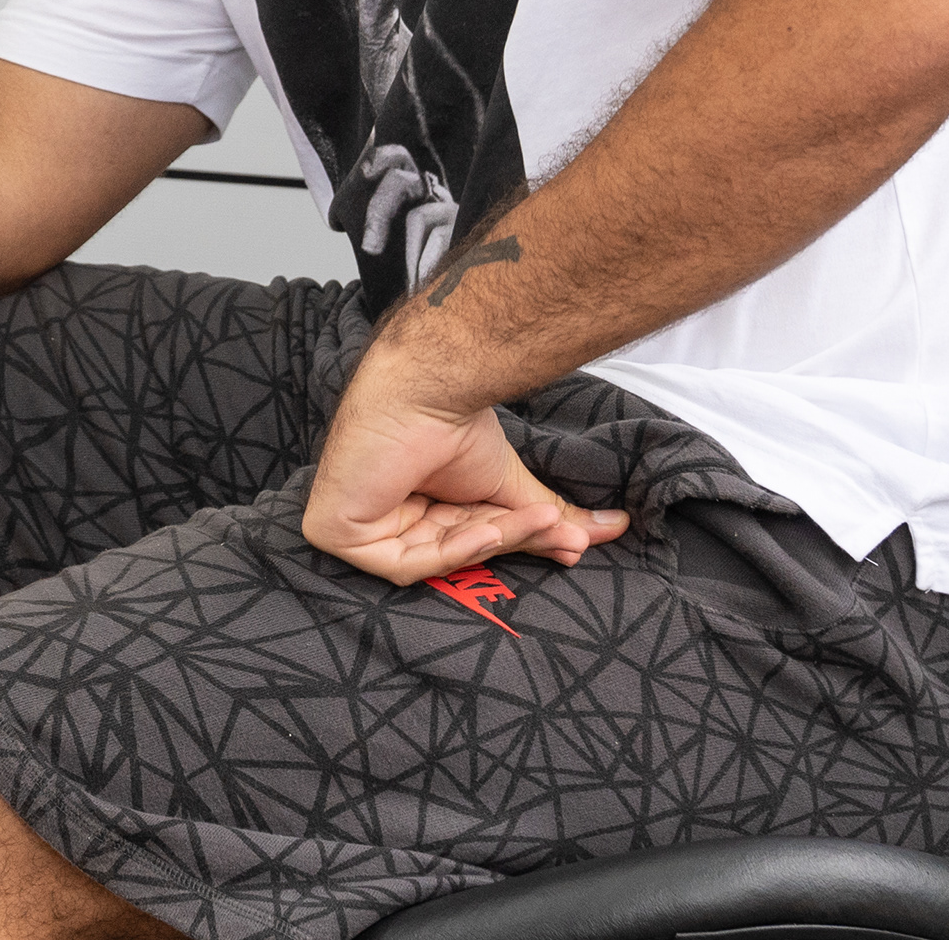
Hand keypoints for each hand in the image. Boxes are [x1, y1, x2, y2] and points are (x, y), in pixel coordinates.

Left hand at [301, 365, 627, 586]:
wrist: (427, 385)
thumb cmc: (455, 424)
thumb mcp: (510, 485)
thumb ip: (549, 518)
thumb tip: (614, 528)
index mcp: (414, 506)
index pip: (467, 540)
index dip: (516, 539)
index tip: (569, 539)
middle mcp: (382, 516)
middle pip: (454, 551)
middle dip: (509, 538)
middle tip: (559, 528)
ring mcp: (355, 527)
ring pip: (433, 559)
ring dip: (491, 539)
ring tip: (535, 518)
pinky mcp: (333, 532)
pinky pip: (402, 564)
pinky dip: (450, 550)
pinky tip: (487, 528)